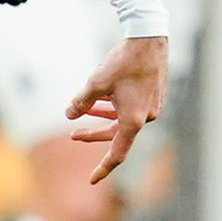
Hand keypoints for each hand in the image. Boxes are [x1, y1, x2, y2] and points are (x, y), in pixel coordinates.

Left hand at [65, 35, 167, 184]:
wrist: (149, 40)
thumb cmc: (123, 62)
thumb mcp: (95, 83)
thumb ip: (81, 102)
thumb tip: (69, 115)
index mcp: (133, 120)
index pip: (117, 153)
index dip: (103, 168)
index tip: (92, 180)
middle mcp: (145, 117)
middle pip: (116, 135)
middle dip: (93, 135)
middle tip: (72, 135)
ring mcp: (150, 107)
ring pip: (122, 119)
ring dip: (101, 117)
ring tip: (81, 110)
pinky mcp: (152, 96)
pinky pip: (129, 108)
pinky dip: (113, 107)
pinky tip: (99, 97)